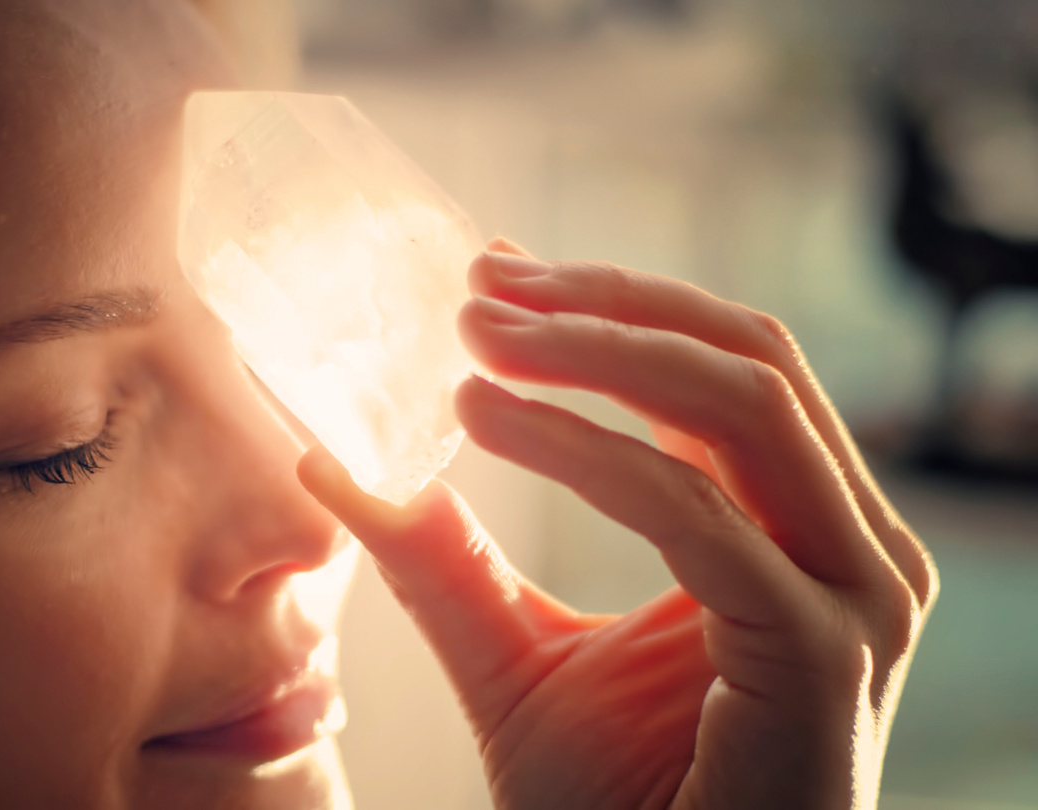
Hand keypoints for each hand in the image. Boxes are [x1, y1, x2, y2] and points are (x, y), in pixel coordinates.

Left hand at [298, 240, 937, 809]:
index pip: (719, 370)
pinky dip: (586, 450)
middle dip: (605, 306)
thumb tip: (341, 468)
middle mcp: (848, 548)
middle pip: (747, 358)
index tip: (492, 276)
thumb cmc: (614, 803)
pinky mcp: (818, 653)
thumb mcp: (514, 655)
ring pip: (740, 405)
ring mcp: (851, 597)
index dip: (608, 305)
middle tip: (479, 292)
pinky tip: (484, 420)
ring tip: (476, 340)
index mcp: (794, 532)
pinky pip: (695, 511)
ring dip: (598, 351)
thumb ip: (444, 561)